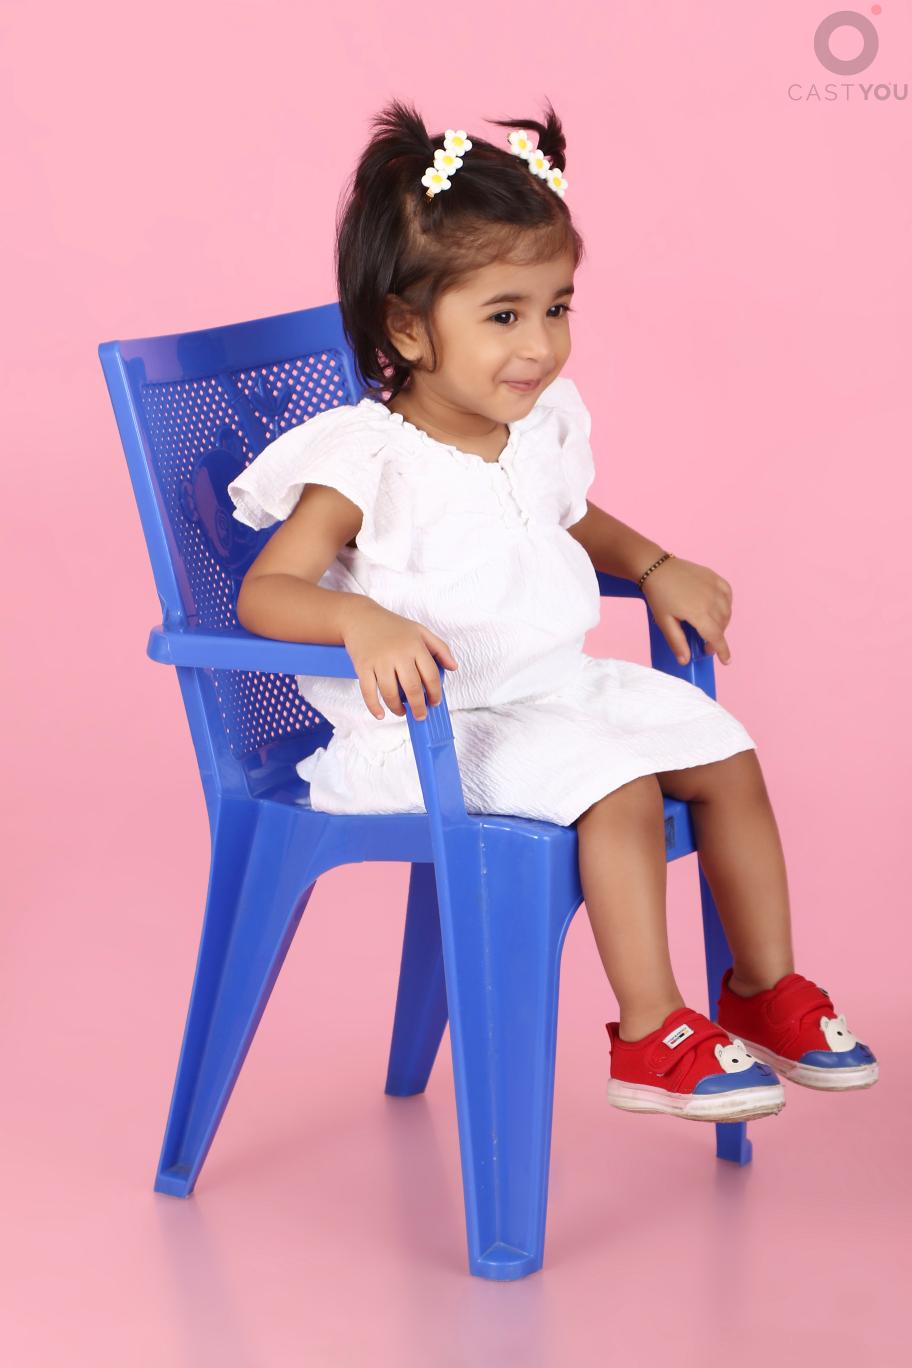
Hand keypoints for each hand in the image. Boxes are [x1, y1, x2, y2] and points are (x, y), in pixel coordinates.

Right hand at [341, 599, 458, 719]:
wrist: (360, 617)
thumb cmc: (392, 626)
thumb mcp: (420, 631)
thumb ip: (440, 648)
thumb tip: (453, 667)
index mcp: (415, 645)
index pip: (430, 675)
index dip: (435, 692)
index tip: (435, 702)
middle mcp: (398, 654)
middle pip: (412, 688)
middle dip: (419, 707)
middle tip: (421, 715)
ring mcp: (379, 661)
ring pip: (390, 693)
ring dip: (397, 708)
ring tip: (401, 712)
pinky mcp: (363, 666)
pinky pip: (368, 692)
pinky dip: (374, 706)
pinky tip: (380, 714)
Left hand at [640, 556, 732, 665]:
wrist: (656, 568)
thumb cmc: (658, 595)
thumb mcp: (664, 621)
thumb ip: (677, 642)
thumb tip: (685, 661)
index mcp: (698, 613)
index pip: (716, 637)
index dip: (723, 651)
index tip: (726, 660)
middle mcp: (711, 600)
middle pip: (722, 626)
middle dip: (716, 638)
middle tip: (705, 643)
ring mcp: (714, 587)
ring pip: (727, 611)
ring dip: (722, 623)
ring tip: (709, 626)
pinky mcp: (714, 577)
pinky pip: (728, 595)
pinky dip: (726, 605)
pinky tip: (717, 609)